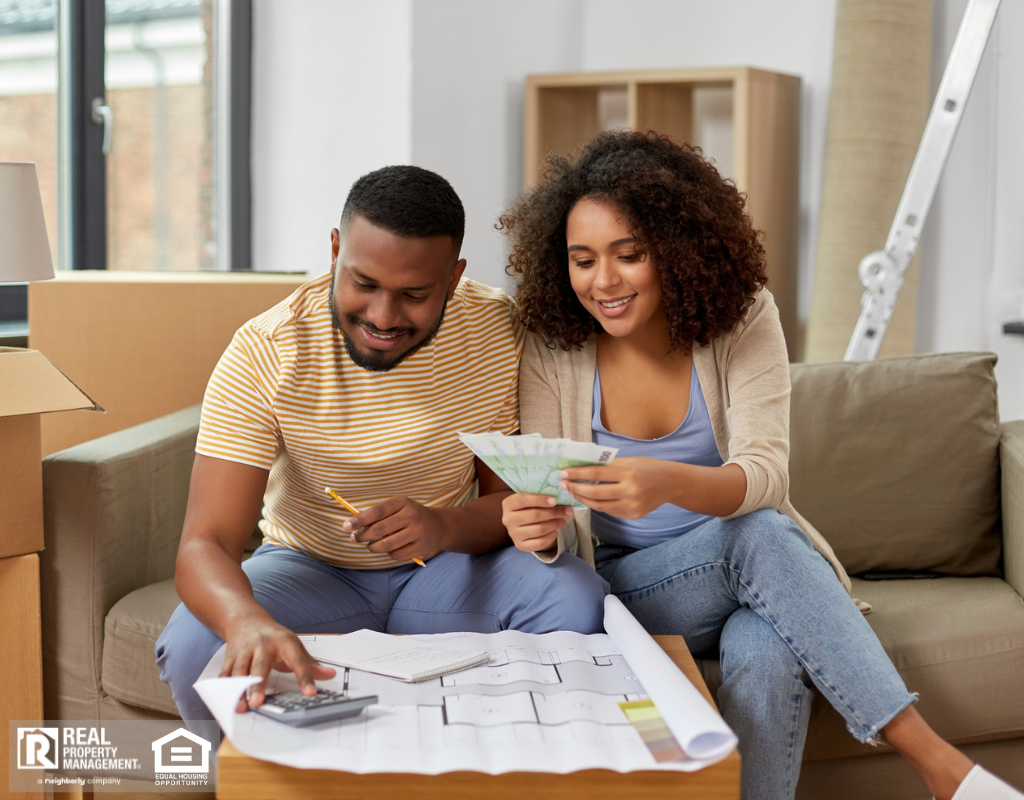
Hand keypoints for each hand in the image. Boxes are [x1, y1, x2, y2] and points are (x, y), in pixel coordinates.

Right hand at [220, 618, 335, 712]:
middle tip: (258, 702)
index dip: (305, 677)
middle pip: (261, 665)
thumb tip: (330, 674)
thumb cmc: (274, 637)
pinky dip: (224, 686)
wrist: (247, 620)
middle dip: (258, 684)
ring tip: (241, 707)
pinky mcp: (230, 656)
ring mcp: (245, 650)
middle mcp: (263, 644)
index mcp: (285, 642)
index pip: (298, 661)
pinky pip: (225, 672)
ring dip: (239, 689)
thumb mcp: (295, 646)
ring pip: (240, 670)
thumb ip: (310, 664)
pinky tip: (224, 699)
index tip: (310, 693)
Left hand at [344, 496, 446, 562]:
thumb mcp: (399, 508)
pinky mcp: (421, 547)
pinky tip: (390, 549)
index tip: (346, 526)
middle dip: (362, 535)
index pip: (377, 511)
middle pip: (379, 529)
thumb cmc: (411, 516)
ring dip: (373, 547)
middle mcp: (412, 515)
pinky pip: (396, 555)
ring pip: (386, 545)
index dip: (359, 520)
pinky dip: (388, 554)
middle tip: (355, 538)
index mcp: (403, 502)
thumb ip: (380, 515)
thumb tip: (353, 525)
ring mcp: (418, 532)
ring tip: (371, 545)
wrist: (440, 526)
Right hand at [502, 493, 572, 552]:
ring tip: (565, 519)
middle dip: (554, 512)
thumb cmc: (529, 507)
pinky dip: (551, 536)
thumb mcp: (531, 499)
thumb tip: (562, 497)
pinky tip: (557, 529)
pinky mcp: (520, 545)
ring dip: (555, 523)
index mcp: (508, 504)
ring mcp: (513, 534)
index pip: (523, 500)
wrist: (523, 525)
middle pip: (534, 515)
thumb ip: (541, 496)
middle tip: (567, 510)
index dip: (540, 500)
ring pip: (539, 529)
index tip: (555, 500)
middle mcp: (508, 519)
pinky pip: (539, 542)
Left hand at [561, 457, 669, 519]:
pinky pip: (610, 511)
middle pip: (595, 493)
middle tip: (564, 485)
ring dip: (583, 499)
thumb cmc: (646, 467)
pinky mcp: (633, 515)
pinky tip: (589, 499)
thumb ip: (607, 466)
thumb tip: (581, 467)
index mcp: (627, 472)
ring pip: (600, 506)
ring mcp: (632, 506)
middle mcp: (630, 491)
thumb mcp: (628, 461)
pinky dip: (598, 505)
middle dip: (576, 489)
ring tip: (574, 492)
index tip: (563, 473)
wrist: (670, 483)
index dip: (577, 474)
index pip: (596, 474)